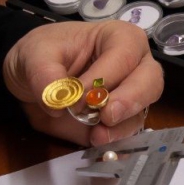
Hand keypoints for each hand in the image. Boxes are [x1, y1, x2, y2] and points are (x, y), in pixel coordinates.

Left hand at [3, 20, 164, 145]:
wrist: (33, 79)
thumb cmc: (44, 54)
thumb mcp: (35, 53)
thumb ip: (44, 73)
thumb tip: (58, 100)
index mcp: (120, 39)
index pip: (125, 55)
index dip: (105, 76)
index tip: (77, 95)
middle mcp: (135, 67)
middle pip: (150, 83)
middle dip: (130, 100)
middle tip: (107, 115)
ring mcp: (131, 97)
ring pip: (141, 112)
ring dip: (121, 127)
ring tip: (96, 135)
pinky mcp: (121, 123)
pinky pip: (128, 134)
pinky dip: (116, 143)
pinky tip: (100, 145)